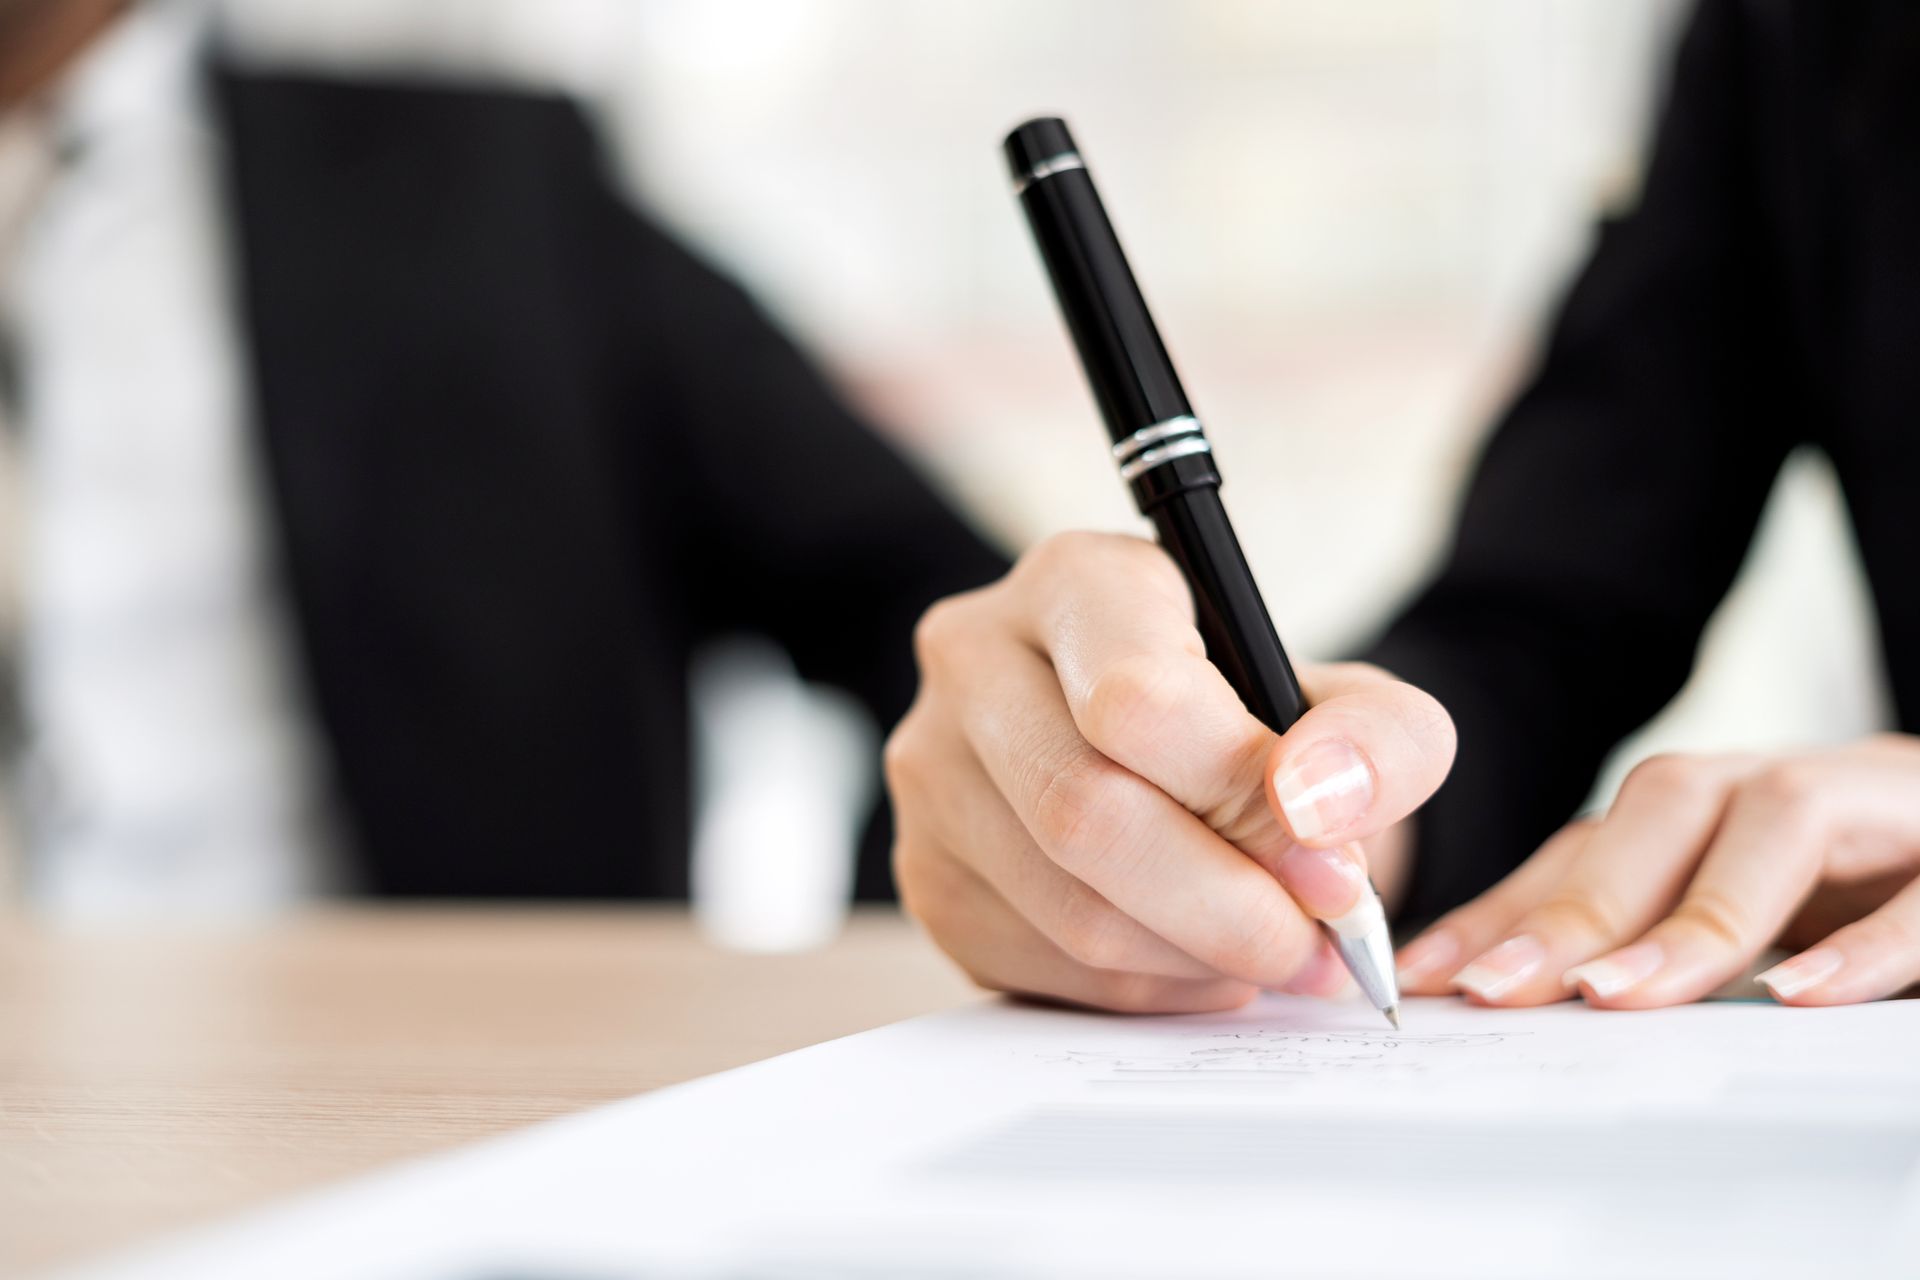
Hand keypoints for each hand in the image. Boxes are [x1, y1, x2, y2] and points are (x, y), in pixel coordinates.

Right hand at [885, 532, 1455, 1012]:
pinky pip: (1042, 968)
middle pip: (1088, 814)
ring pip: (1069, 910)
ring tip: (1275, 954)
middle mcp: (974, 660)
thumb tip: (1317, 807)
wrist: (1166, 756)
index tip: (1332, 868)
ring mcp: (932, 771)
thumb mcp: (1350, 705)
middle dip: (1231, 907)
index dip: (1243, 799)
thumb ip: (1379, 739)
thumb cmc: (1254, 720)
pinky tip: (1200, 961)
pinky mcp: (926, 873)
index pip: (1133, 699)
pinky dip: (1149, 990)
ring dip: (1200, 960)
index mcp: (1077, 583)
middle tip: (1321, 949)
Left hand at [1396, 735, 1919, 1007]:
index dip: (1507, 907)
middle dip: (1577, 902)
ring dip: (1696, 914)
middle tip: (1500, 992)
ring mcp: (1881, 803)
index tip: (1426, 980)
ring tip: (1619, 996)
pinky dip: (1865, 945)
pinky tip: (1800, 998)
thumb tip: (1508, 999)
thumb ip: (1650, 942)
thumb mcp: (1747, 913)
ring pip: (1780, 819)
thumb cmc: (1867, 890)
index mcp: (1723, 804)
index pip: (1596, 843)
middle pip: (1668, 806)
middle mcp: (1787, 786)